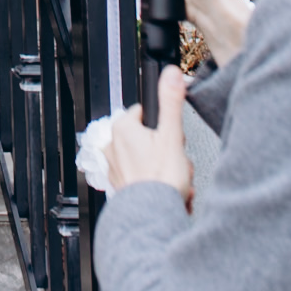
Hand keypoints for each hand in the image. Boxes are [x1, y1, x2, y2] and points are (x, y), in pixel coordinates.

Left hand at [105, 66, 193, 201]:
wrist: (153, 218)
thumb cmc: (159, 179)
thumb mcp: (171, 135)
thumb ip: (171, 102)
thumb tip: (171, 73)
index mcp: (122, 128)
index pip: (147, 115)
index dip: (166, 128)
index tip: (173, 140)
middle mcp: (113, 145)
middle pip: (150, 139)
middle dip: (168, 152)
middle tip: (176, 164)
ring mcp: (116, 167)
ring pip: (148, 159)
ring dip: (166, 170)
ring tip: (175, 181)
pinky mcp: (122, 185)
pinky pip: (143, 178)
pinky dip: (157, 184)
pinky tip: (168, 192)